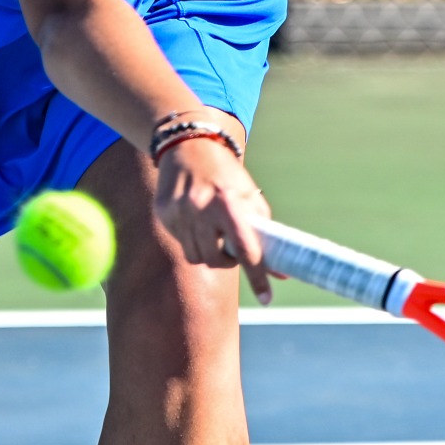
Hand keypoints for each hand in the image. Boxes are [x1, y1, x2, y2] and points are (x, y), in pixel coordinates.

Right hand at [154, 137, 274, 303]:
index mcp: (227, 202)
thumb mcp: (249, 197)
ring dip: (208, 251)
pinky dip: (191, 237)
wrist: (189, 145)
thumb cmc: (227, 174)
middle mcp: (199, 207)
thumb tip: (282, 271)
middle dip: (227, 261)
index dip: (257, 276)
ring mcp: (177, 211)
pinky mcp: (162, 213)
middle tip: (232, 247)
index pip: (245, 249)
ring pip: (195, 256)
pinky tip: (194, 216)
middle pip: (216, 260)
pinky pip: (180, 242)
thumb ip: (264, 233)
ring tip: (213, 229)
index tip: (267, 299)